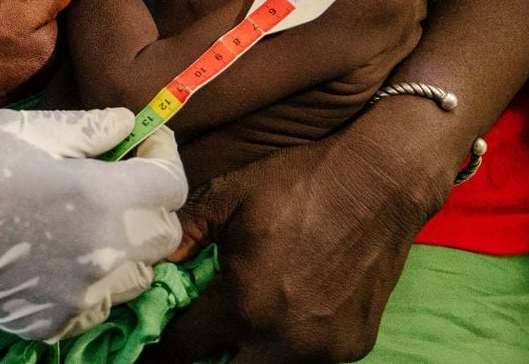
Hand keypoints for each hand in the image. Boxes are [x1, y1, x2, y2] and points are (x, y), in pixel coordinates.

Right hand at [0, 107, 186, 340]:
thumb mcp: (26, 128)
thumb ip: (88, 130)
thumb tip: (126, 123)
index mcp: (99, 198)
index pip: (171, 184)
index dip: (164, 155)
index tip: (144, 140)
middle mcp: (100, 255)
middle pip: (163, 235)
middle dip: (152, 200)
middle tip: (120, 175)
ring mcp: (76, 297)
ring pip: (135, 274)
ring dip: (126, 244)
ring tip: (87, 216)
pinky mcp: (50, 323)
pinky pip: (96, 304)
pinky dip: (92, 280)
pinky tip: (59, 251)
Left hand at [153, 117, 451, 362]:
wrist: (379, 182)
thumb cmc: (300, 183)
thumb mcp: (230, 196)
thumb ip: (185, 233)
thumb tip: (149, 258)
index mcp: (244, 304)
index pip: (184, 348)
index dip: (164, 345)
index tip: (158, 339)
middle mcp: (283, 340)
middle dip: (208, 354)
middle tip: (203, 331)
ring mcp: (323, 349)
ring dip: (251, 351)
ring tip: (249, 316)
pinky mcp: (354, 346)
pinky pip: (310, 358)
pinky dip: (293, 343)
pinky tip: (293, 309)